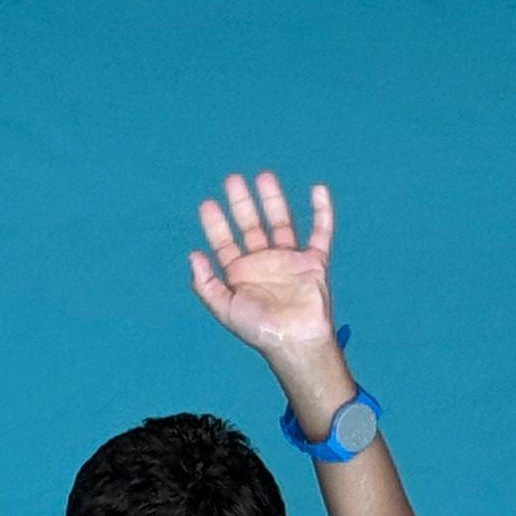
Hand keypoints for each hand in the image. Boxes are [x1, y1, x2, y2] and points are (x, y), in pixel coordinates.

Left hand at [189, 172, 336, 357]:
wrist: (295, 340)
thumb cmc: (259, 330)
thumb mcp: (224, 308)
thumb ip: (205, 284)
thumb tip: (193, 254)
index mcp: (240, 274)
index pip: (224, 242)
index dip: (214, 223)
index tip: (207, 202)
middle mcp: (263, 263)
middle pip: (250, 225)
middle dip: (241, 202)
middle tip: (232, 179)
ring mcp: (289, 260)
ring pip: (281, 222)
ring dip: (273, 199)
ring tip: (264, 175)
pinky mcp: (314, 262)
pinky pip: (321, 232)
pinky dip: (322, 211)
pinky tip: (317, 189)